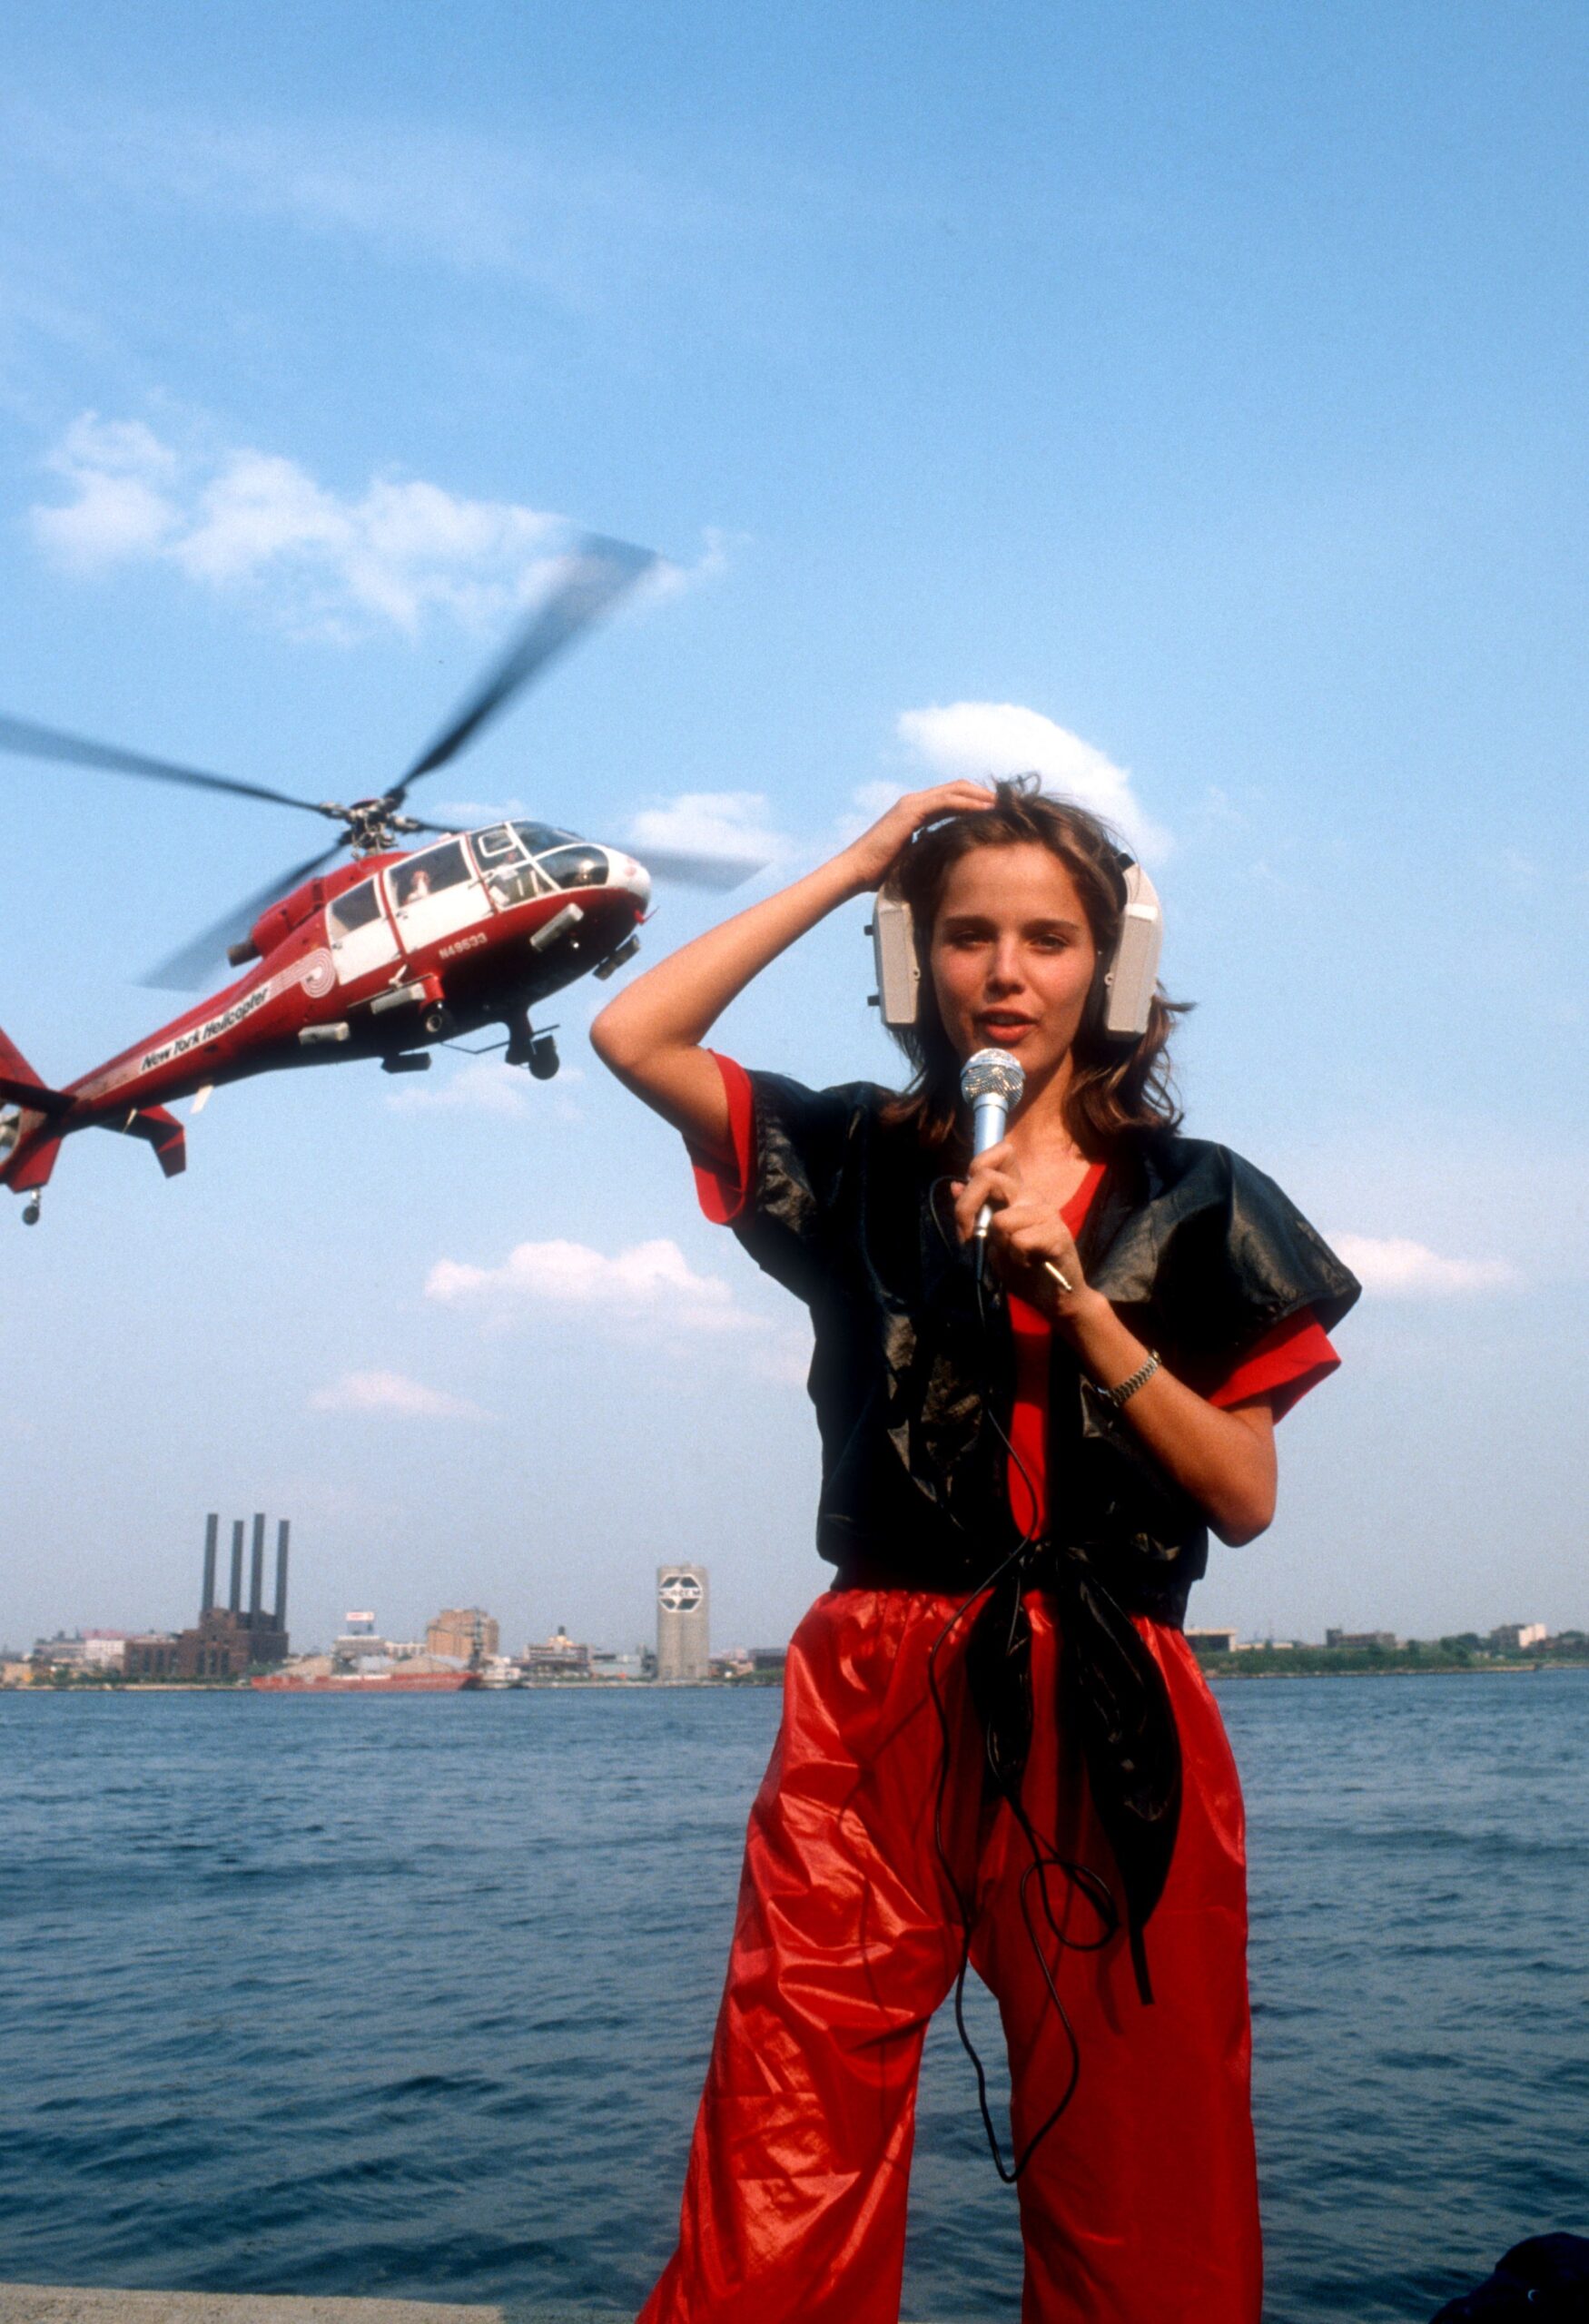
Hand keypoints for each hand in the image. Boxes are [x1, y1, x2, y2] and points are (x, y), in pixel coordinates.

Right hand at [837, 781, 996, 895]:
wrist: (855, 872)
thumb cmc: (879, 873)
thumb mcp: (914, 859)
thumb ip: (930, 853)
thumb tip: (952, 863)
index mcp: (916, 812)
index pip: (953, 798)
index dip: (977, 801)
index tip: (999, 811)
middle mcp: (914, 802)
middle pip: (959, 788)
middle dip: (984, 794)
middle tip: (1009, 804)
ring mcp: (912, 804)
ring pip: (956, 790)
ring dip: (982, 796)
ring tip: (1004, 805)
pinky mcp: (910, 811)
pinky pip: (947, 801)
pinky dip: (969, 804)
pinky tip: (987, 811)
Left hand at [951, 1140, 1093, 1323]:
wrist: (1052, 1296)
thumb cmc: (1021, 1268)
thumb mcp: (988, 1241)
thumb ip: (974, 1214)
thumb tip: (955, 1186)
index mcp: (1015, 1192)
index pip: (1001, 1154)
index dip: (978, 1165)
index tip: (966, 1199)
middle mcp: (1029, 1194)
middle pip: (987, 1178)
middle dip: (965, 1211)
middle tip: (968, 1238)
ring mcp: (1045, 1211)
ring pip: (1000, 1220)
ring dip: (998, 1245)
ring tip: (1015, 1256)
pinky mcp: (1057, 1232)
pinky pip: (1018, 1241)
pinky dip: (1016, 1259)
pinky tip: (1029, 1264)